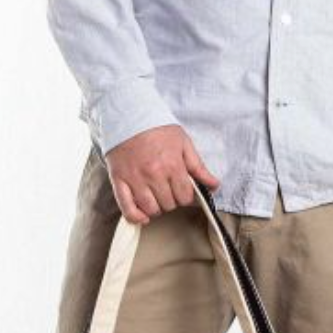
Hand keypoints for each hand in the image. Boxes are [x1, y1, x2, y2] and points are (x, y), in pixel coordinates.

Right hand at [103, 124, 221, 224]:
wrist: (129, 115)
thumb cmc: (157, 128)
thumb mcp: (183, 143)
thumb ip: (198, 167)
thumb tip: (214, 185)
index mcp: (172, 165)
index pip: (185, 197)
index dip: (187, 197)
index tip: (183, 192)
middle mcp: (154, 174)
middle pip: (169, 205)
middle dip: (172, 201)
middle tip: (169, 191)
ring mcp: (135, 179)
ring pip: (151, 209)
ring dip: (157, 208)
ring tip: (157, 198)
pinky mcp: (118, 181)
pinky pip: (127, 209)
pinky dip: (136, 217)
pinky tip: (143, 216)